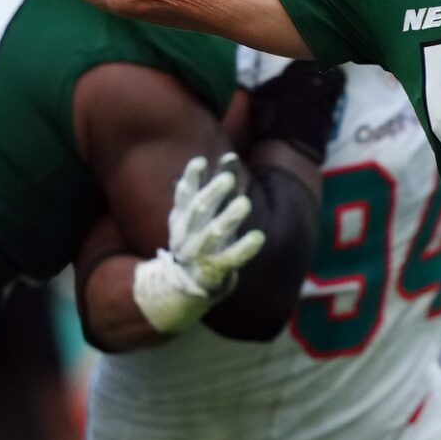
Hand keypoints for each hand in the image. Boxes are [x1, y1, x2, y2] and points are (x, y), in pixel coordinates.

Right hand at [131, 154, 266, 332]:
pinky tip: (258, 237)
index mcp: (182, 217)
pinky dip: (243, 249)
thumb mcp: (207, 212)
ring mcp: (199, 253)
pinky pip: (229, 259)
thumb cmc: (201, 237)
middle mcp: (187, 234)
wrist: (187, 284)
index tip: (201, 162)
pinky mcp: (215, 270)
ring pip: (212, 235)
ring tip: (245, 202)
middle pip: (197, 211)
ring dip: (227, 218)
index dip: (191, 178)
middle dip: (212, 193)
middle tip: (228, 178)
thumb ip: (218, 185)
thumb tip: (231, 155)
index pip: (184, 195)